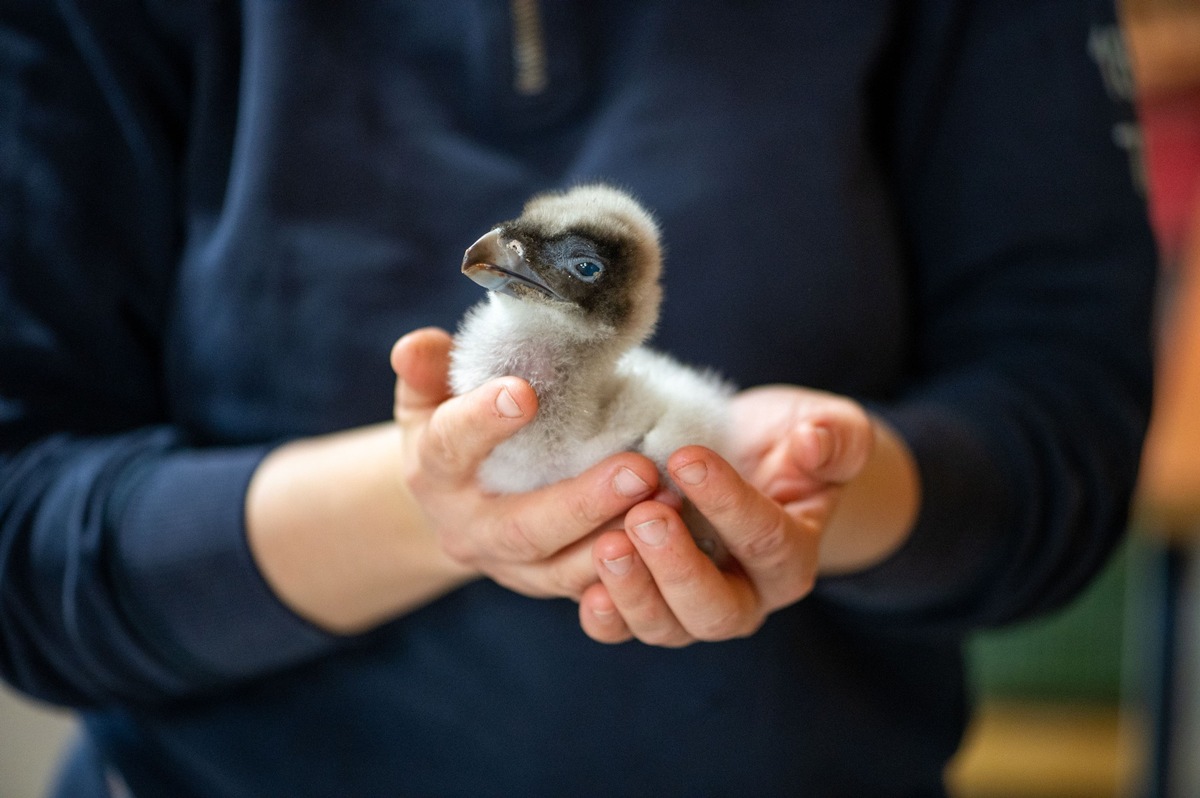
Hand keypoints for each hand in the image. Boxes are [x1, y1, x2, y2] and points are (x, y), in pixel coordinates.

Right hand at [391, 328, 662, 599]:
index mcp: (435, 471)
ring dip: (619, 542)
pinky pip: (592, 593)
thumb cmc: (452, 429)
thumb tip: (416, 345)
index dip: (482, 421)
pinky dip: (633, 576)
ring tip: (671, 502)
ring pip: (563, 570)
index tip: (524, 392)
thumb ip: (427, 369)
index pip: (451, 446)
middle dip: (581, 503)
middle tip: (638, 469)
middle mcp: (469, 529)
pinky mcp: (551, 584)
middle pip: (521, 528)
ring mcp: (512, 567)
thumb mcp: (429, 396)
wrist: (455, 504)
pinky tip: (676, 542)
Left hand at [578, 386, 916, 645]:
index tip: (689, 458)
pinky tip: (585, 588)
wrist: (745, 456)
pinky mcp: (647, 604)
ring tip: (608, 544)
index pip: (766, 541)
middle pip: (717, 609)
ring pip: (668, 628)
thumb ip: (835, 438)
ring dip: (634, 592)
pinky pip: (624, 629)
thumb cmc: (789, 443)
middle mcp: (745, 597)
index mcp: (792, 557)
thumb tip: (812, 441)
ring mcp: (691, 609)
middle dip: (678, 567)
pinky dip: (604, 617)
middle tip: (645, 516)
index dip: (729, 503)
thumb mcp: (830, 429)